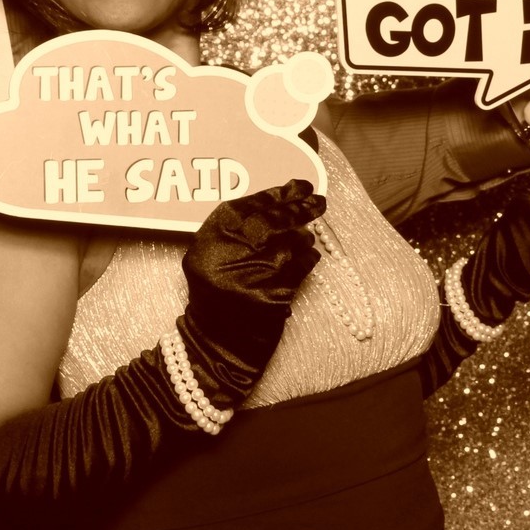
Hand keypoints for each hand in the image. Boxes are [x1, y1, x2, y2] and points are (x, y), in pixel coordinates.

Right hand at [179, 179, 324, 385]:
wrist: (216, 343)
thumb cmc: (216, 296)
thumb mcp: (212, 256)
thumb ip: (235, 229)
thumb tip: (279, 201)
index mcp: (211, 240)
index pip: (248, 204)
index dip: (275, 193)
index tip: (296, 185)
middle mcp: (230, 254)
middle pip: (273, 219)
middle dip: (299, 207)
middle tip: (318, 200)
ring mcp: (254, 275)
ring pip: (292, 242)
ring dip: (304, 237)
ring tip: (305, 237)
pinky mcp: (274, 295)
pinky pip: (301, 268)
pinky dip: (308, 260)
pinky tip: (308, 258)